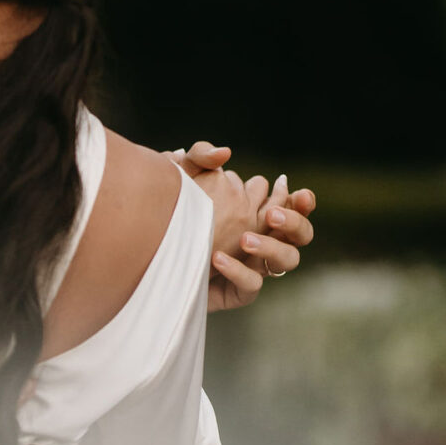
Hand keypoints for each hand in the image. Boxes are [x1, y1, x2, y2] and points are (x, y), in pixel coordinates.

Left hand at [170, 141, 315, 308]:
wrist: (144, 246)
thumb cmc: (166, 208)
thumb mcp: (179, 175)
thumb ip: (201, 157)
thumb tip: (226, 153)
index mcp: (257, 211)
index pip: (293, 205)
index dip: (300, 198)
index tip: (286, 184)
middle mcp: (262, 239)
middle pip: (301, 234)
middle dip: (295, 221)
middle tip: (271, 215)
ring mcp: (252, 266)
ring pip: (287, 261)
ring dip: (272, 247)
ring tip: (244, 239)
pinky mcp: (234, 291)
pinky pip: (251, 286)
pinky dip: (238, 272)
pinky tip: (217, 258)